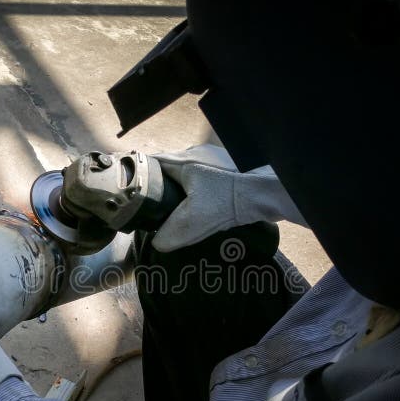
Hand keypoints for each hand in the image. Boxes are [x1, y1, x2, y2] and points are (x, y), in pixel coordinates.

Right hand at [151, 144, 305, 251]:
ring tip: (175, 213)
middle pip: (170, 172)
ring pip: (189, 178)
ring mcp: (214, 164)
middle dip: (161, 189)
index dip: (140, 177)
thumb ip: (169, 234)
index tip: (133, 193)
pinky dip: (199, 196)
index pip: (152, 163)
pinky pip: (206, 184)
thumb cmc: (228, 201)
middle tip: (154, 208)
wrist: (266, 195)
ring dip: (181, 194)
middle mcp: (197, 157)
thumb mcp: (192, 222)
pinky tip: (201, 212)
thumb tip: (157, 243)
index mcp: (183, 161)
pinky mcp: (229, 174)